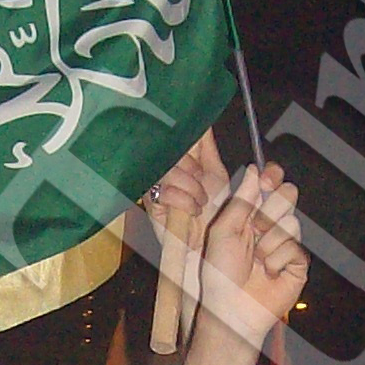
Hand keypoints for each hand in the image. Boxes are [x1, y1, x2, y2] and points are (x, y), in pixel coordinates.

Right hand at [143, 127, 232, 247]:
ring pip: (170, 171)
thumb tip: (203, 121)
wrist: (206, 243)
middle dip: (192, 168)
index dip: (186, 138)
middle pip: (171, 152)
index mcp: (179, 158)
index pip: (176, 137)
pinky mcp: (150, 203)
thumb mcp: (215, 173)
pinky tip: (190, 211)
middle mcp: (165, 168)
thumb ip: (207, 146)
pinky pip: (165, 191)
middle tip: (201, 181)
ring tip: (200, 202)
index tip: (197, 148)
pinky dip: (184, 201)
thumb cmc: (213, 213)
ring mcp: (155, 185)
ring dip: (191, 188)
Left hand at [197, 163, 306, 345]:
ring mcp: (285, 243)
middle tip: (255, 228)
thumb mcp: (223, 230)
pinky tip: (268, 273)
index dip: (273, 177)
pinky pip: (295, 248)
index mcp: (250, 215)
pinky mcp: (298, 263)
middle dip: (270, 210)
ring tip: (256, 260)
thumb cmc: (220, 274)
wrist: (231, 309)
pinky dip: (277, 260)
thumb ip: (241, 200)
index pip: (271, 185)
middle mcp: (270, 226)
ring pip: (291, 222)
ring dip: (269, 242)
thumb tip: (254, 170)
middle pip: (288, 195)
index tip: (268, 178)